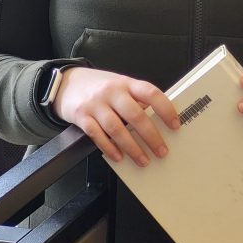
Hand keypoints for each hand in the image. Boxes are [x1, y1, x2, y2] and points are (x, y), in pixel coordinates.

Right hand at [52, 66, 180, 165]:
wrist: (68, 83)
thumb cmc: (100, 87)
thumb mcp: (120, 85)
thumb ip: (136, 99)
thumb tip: (158, 118)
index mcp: (126, 83)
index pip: (150, 93)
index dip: (165, 109)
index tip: (175, 124)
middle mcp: (112, 92)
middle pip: (135, 115)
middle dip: (151, 136)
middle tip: (161, 150)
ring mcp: (96, 104)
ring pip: (117, 128)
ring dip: (132, 147)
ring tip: (143, 159)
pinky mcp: (82, 117)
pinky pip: (97, 135)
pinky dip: (109, 148)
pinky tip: (119, 156)